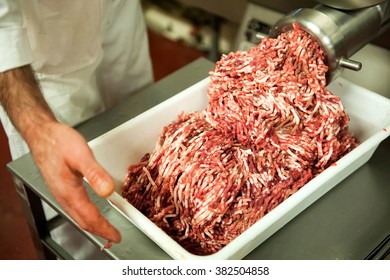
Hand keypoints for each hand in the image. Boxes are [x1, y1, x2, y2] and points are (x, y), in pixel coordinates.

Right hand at [29, 121, 120, 242]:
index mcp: (69, 191)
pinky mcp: (61, 187)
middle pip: (83, 221)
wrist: (42, 134)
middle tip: (113, 236)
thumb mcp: (81, 154)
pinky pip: (74, 208)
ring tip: (105, 228)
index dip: (104, 229)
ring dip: (92, 224)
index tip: (116, 236)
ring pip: (78, 215)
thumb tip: (107, 191)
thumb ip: (95, 173)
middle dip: (99, 231)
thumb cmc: (59, 142)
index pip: (90, 217)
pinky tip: (91, 211)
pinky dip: (86, 215)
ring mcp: (60, 193)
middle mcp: (63, 196)